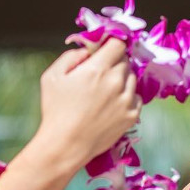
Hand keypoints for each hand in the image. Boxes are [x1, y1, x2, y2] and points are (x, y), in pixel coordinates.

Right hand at [36, 37, 139, 163]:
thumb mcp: (52, 76)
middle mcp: (116, 82)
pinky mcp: (132, 115)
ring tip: (104, 92)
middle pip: (125, 61)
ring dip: (122, 79)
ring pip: (132, 78)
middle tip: (100, 74)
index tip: (106, 49)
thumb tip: (89, 50)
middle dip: (114, 62)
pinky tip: (111, 105)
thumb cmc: (56, 109)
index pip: (118, 44)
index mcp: (97, 69)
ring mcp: (127, 99)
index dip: (112, 44)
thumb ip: (72, 56)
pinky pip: (136, 97)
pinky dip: (127, 97)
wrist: (66, 144)